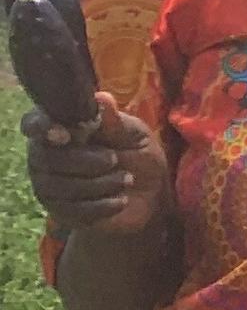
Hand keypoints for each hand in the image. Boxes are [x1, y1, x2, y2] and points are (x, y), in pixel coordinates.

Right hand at [23, 103, 167, 241]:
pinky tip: (121, 200)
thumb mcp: (135, 136)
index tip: (65, 135)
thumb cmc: (137, 155)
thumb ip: (116, 122)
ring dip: (100, 184)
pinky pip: (72, 210)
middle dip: (86, 161)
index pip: (33, 123)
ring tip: (126, 179)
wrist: (149, 195)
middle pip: (47, 158)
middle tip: (115, 160)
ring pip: (60, 186)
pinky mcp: (59, 210)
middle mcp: (44, 154)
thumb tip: (102, 99)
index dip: (43, 127)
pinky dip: (102, 205)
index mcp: (59, 127)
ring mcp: (47, 184)